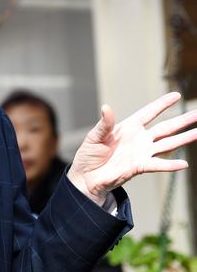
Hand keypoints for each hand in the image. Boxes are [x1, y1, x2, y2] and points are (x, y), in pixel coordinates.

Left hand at [68, 92, 196, 205]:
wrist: (86, 176)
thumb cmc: (89, 155)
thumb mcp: (94, 136)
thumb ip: (104, 124)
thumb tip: (106, 107)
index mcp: (128, 128)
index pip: (149, 113)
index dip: (162, 104)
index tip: (176, 95)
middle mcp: (139, 139)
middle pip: (165, 128)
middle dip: (183, 120)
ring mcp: (142, 153)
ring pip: (168, 144)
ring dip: (184, 139)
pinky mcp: (139, 167)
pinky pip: (157, 165)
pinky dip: (170, 165)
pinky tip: (183, 164)